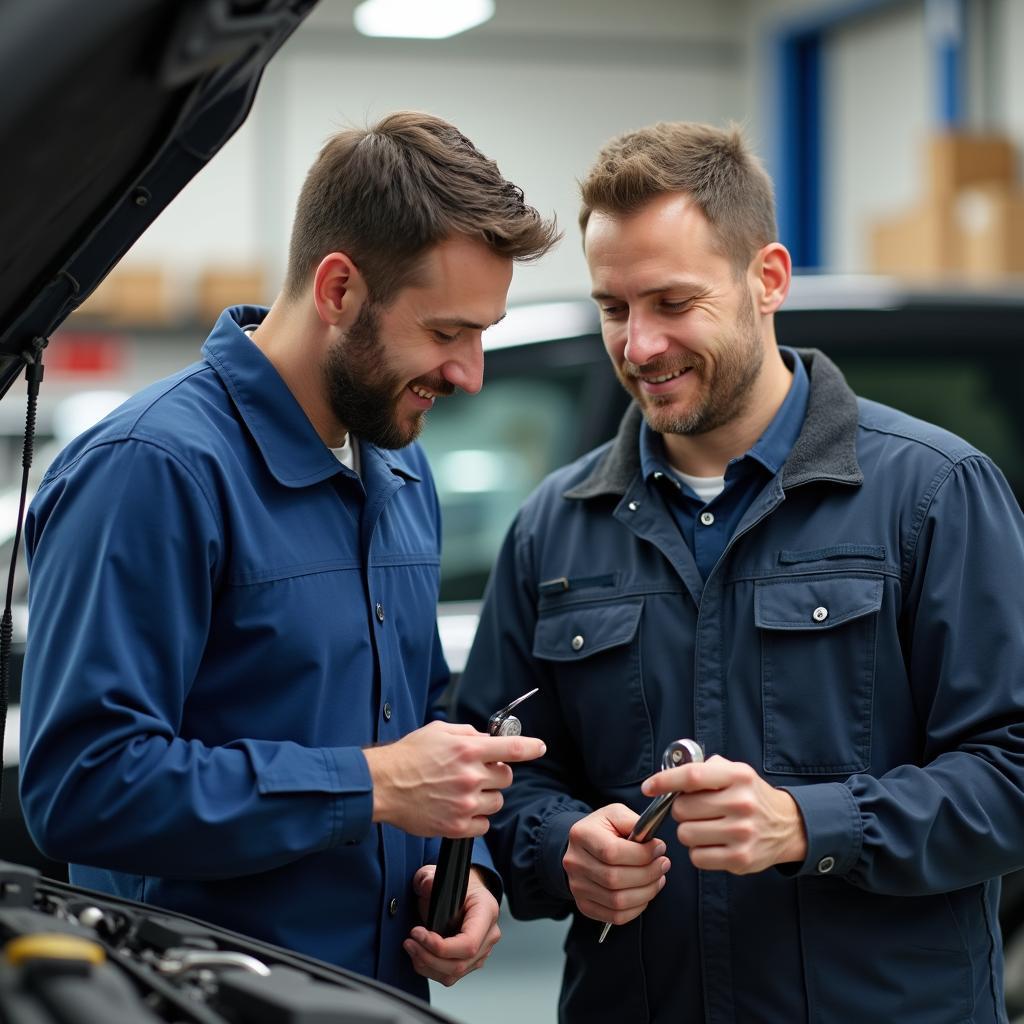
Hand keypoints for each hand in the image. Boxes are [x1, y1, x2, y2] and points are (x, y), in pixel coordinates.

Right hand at [363, 721, 544, 837]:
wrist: (383, 785)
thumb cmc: (408, 756)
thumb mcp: (439, 731)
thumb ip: (468, 734)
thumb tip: (488, 739)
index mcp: (468, 750)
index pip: (512, 748)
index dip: (531, 747)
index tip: (540, 747)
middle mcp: (470, 776)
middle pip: (506, 777)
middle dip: (496, 773)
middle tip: (477, 772)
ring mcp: (465, 803)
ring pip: (498, 801)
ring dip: (487, 796)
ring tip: (464, 791)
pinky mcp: (457, 826)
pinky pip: (484, 824)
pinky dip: (477, 818)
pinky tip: (460, 808)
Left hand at [404, 866, 500, 985]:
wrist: (465, 891)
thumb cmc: (456, 884)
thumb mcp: (439, 873)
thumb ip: (429, 878)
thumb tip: (426, 885)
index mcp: (486, 911)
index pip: (469, 943)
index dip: (441, 947)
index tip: (418, 934)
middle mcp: (489, 934)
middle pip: (460, 963)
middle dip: (428, 957)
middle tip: (410, 942)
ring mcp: (482, 951)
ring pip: (453, 974)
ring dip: (427, 965)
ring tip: (411, 947)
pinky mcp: (471, 962)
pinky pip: (450, 976)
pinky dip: (430, 969)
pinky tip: (419, 954)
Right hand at [562, 804, 670, 926]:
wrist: (582, 847)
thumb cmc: (603, 830)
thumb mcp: (615, 814)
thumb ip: (632, 822)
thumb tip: (652, 842)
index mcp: (581, 835)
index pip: (612, 852)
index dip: (641, 854)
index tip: (659, 848)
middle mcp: (575, 863)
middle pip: (615, 879)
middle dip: (647, 873)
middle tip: (663, 864)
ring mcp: (577, 887)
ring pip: (617, 901)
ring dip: (646, 892)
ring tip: (658, 878)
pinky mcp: (585, 905)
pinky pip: (616, 916)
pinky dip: (637, 908)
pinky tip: (645, 893)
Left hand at [641, 754, 806, 873]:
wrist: (788, 826)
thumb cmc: (751, 796)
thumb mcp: (735, 772)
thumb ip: (705, 769)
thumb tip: (670, 775)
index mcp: (738, 777)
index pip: (692, 776)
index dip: (664, 781)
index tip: (649, 787)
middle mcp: (741, 804)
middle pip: (682, 809)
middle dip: (681, 810)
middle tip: (695, 810)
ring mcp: (742, 834)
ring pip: (686, 835)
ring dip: (689, 831)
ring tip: (705, 827)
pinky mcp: (741, 859)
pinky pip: (697, 857)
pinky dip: (698, 851)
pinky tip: (712, 843)